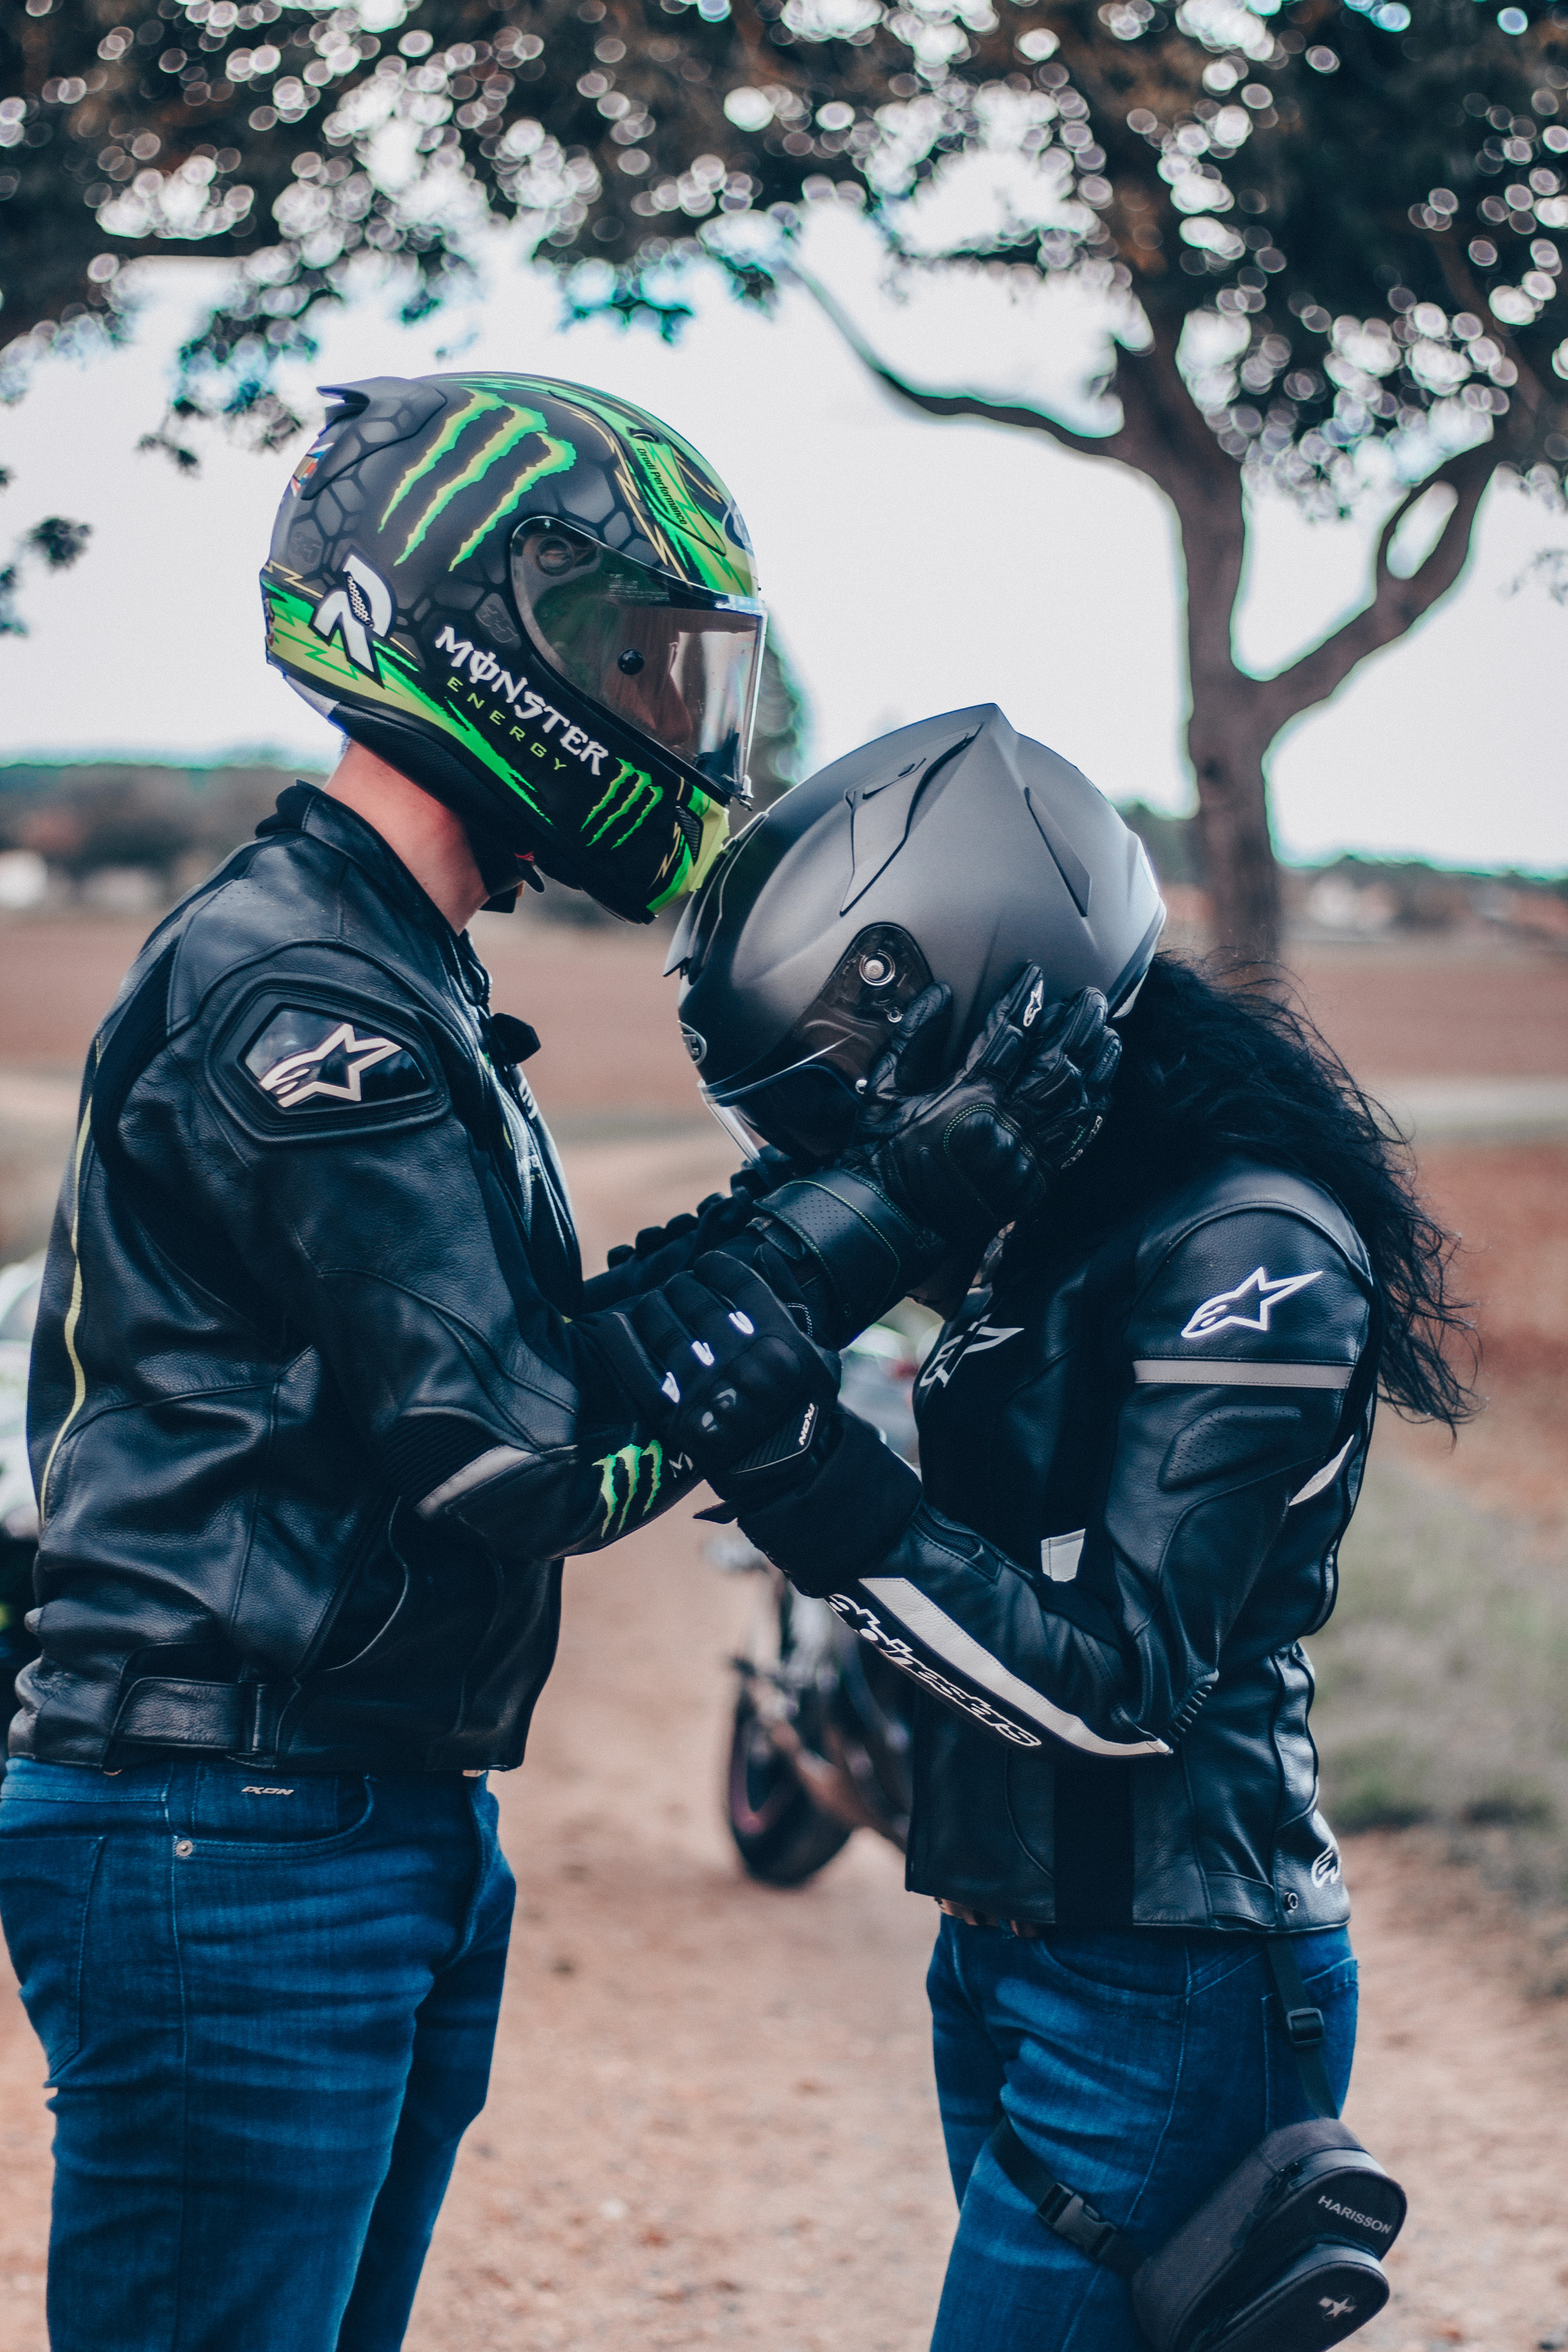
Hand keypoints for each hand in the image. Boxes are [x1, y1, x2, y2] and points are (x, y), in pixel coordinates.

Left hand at [595, 1251, 839, 1475]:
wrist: (785, 1473)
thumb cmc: (802, 1406)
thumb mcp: (815, 1352)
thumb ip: (791, 1299)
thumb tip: (762, 1250)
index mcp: (782, 1345)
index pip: (740, 1285)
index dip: (717, 1266)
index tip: (707, 1264)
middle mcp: (746, 1366)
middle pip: (699, 1303)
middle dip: (682, 1286)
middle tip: (677, 1285)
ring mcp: (711, 1395)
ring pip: (666, 1331)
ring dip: (652, 1308)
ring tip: (652, 1303)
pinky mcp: (682, 1422)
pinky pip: (641, 1372)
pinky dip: (623, 1343)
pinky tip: (616, 1324)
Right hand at [843, 970, 1119, 1248]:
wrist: (889, 1223)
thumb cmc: (883, 1155)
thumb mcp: (886, 1089)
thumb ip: (915, 1038)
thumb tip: (941, 994)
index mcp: (968, 1098)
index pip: (1009, 1036)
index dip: (1025, 1001)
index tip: (1034, 975)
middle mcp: (1004, 1126)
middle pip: (1058, 1064)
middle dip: (1080, 1025)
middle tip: (1092, 998)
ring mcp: (1023, 1157)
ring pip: (1076, 1101)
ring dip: (1097, 1063)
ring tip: (1109, 1032)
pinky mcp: (1032, 1183)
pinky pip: (1074, 1142)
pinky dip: (1092, 1111)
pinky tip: (1102, 1087)